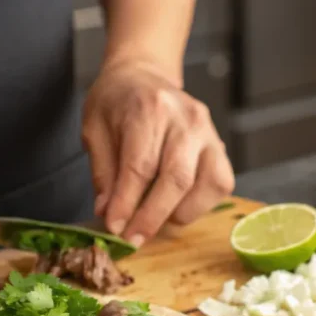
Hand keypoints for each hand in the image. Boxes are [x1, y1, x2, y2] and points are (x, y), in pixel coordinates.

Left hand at [82, 59, 234, 245]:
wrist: (145, 76)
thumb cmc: (116, 103)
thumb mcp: (94, 130)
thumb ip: (103, 172)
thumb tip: (109, 213)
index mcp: (149, 108)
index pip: (140, 165)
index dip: (128, 203)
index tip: (115, 229)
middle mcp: (186, 119)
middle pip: (177, 179)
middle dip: (152, 217)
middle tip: (132, 240)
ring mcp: (209, 133)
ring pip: (204, 186)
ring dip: (177, 213)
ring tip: (151, 217)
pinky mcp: (220, 148)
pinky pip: (219, 185)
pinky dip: (198, 205)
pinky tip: (174, 205)